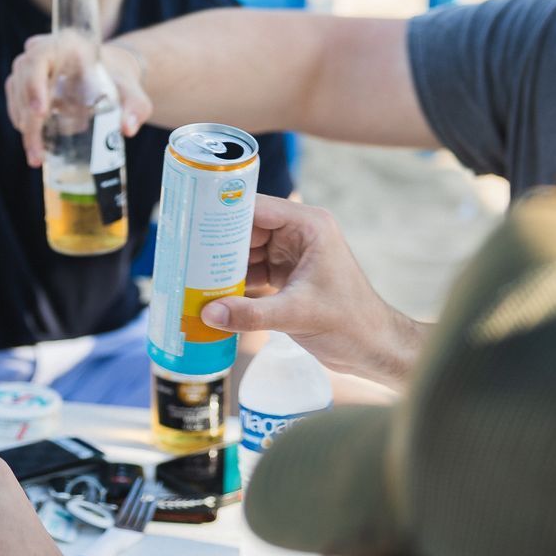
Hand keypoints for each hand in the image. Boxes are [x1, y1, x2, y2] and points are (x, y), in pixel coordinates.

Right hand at [5, 36, 150, 167]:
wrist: (111, 77)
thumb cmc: (120, 81)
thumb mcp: (132, 93)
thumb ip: (136, 107)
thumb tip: (128, 129)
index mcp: (66, 44)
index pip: (39, 58)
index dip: (34, 83)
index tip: (41, 111)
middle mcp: (42, 52)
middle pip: (22, 80)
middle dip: (28, 117)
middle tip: (38, 150)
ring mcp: (30, 68)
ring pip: (16, 95)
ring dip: (25, 128)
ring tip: (37, 156)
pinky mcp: (25, 85)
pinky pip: (16, 104)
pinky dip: (23, 126)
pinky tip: (35, 147)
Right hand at [201, 196, 422, 385]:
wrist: (374, 348)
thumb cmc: (351, 323)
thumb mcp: (298, 314)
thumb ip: (251, 313)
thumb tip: (208, 314)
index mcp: (309, 226)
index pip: (257, 207)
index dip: (223, 211)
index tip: (191, 217)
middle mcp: (298, 234)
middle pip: (246, 228)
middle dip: (216, 241)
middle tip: (182, 250)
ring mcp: (291, 254)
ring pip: (245, 251)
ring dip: (221, 264)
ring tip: (189, 272)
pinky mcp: (286, 276)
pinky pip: (250, 271)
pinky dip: (232, 282)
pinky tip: (209, 292)